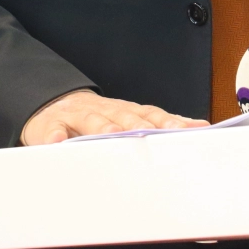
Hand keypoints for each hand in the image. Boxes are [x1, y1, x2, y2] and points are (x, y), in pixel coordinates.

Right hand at [20, 89, 206, 144]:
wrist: (53, 108)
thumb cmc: (97, 120)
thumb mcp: (127, 120)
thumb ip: (157, 125)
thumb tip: (198, 127)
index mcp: (126, 111)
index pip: (152, 115)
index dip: (170, 122)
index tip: (190, 130)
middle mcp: (106, 110)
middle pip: (126, 117)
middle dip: (142, 126)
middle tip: (156, 134)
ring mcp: (79, 115)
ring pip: (92, 120)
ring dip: (103, 127)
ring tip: (112, 135)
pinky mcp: (51, 125)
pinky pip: (53, 130)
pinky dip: (55, 136)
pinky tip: (57, 141)